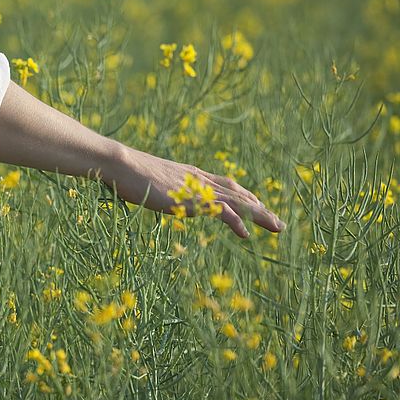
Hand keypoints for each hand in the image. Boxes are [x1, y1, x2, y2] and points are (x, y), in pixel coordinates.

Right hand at [106, 144, 285, 237]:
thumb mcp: (148, 182)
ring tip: (277, 227)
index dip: (243, 196)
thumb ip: (158, 188)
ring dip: (260, 215)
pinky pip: (220, 211)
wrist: (121, 164)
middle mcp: (199, 180)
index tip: (257, 205)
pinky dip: (236, 221)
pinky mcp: (190, 199)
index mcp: (190, 175)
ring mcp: (196, 189)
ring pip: (237, 202)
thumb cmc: (127, 173)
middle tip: (278, 222)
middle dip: (259, 208)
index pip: (225, 184)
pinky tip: (247, 234)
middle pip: (238, 193)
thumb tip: (153, 193)